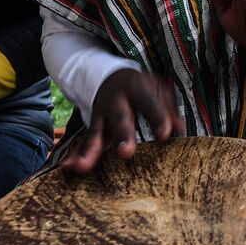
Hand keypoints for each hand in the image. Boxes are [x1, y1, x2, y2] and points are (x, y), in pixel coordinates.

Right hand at [59, 68, 183, 173]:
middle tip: (125, 153)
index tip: (165, 134)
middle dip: (122, 136)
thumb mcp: (156, 90)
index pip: (149, 103)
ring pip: (96, 133)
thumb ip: (167, 108)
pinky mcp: (92, 127)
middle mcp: (116, 102)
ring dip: (90, 150)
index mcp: (137, 88)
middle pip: (120, 118)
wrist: (110, 76)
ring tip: (82, 167)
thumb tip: (178, 127)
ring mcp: (101, 115)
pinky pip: (82, 142)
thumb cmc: (141, 89)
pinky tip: (67, 167)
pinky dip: (75, 154)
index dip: (157, 117)